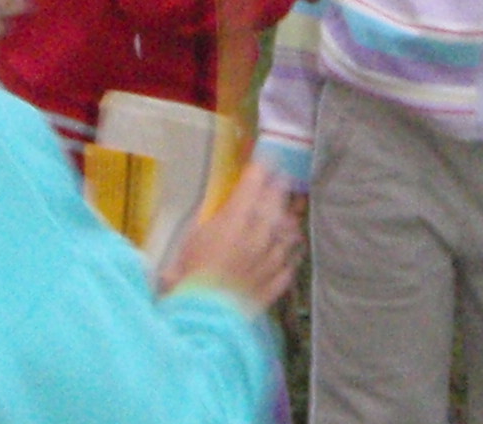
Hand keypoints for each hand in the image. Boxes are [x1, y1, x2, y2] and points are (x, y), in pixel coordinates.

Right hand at [162, 163, 300, 311]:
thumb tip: (224, 206)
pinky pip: (292, 259)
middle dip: (278, 186)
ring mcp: (272, 259)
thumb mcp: (193, 238)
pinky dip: (293, 249)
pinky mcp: (277, 281)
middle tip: (281, 178)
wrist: (203, 318)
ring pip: (290, 229)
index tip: (263, 163)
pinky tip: (293, 244)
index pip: (254, 184)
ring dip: (290, 216)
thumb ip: (212, 218)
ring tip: (291, 208)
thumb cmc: (189, 277)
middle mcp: (259, 235)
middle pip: (277, 202)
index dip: (260, 170)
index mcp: (235, 220)